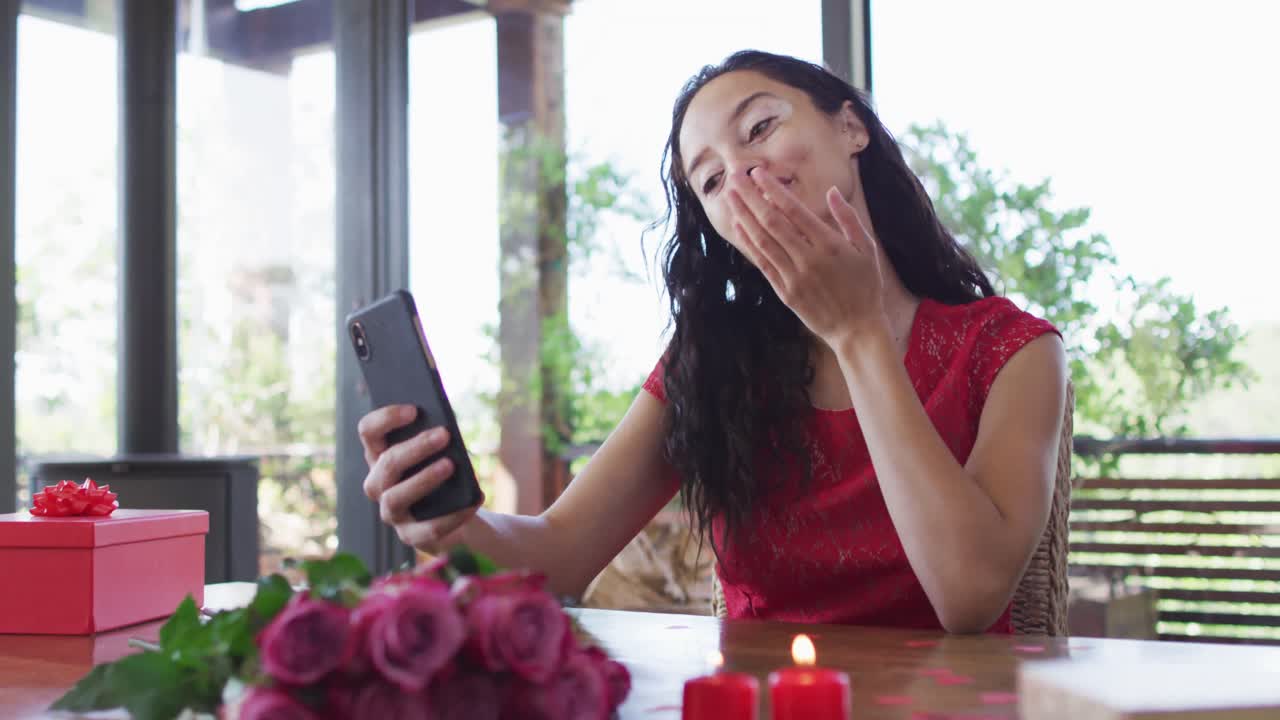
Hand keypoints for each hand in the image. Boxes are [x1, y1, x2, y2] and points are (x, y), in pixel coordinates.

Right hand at [358, 405, 483, 552]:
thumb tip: (444, 429)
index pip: (368, 432)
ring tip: (451, 465)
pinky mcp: (412, 537)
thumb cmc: (449, 472)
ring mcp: (392, 514)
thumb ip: (438, 439)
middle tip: (444, 434)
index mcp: (381, 456)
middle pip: (385, 464)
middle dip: (414, 448)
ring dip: (423, 479)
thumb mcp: (444, 451)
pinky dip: (453, 514)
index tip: (414, 409)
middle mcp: (379, 485)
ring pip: (395, 497)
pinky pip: (428, 529)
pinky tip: (474, 500)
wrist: (462, 512)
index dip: (386, 418)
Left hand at [725, 169, 888, 347]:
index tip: (758, 172)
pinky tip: (739, 226)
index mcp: (829, 244)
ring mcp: (793, 276)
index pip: (793, 210)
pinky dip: (749, 243)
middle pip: (772, 221)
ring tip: (730, 196)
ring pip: (762, 240)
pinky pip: (762, 263)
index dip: (773, 189)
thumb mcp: (867, 248)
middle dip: (751, 196)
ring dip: (744, 215)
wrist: (856, 329)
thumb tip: (831, 191)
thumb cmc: (866, 286)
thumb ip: (848, 218)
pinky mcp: (784, 292)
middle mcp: (808, 259)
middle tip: (735, 176)